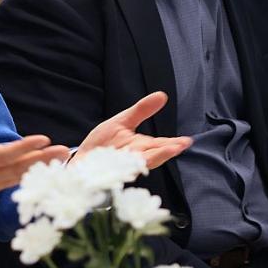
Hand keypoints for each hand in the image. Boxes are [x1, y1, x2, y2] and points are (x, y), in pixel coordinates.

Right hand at [0, 99, 70, 222]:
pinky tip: (38, 170)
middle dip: (42, 160)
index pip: (5, 155)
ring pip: (16, 178)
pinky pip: (9, 184)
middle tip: (64, 151)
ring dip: (38, 169)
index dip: (25, 147)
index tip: (44, 138)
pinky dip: (25, 176)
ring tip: (59, 160)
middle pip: (17, 169)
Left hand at [71, 91, 190, 167]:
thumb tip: (162, 95)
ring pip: (136, 165)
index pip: (159, 145)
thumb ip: (142, 110)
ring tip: (158, 155)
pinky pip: (115, 170)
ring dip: (146, 160)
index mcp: (140, 147)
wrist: (82, 160)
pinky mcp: (105, 172)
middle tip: (177, 148)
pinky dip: (122, 168)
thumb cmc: (104, 143)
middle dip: (164, 152)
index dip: (172, 144)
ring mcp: (120, 166)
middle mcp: (133, 158)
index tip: (185, 141)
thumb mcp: (123, 121)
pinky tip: (130, 163)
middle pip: (151, 156)